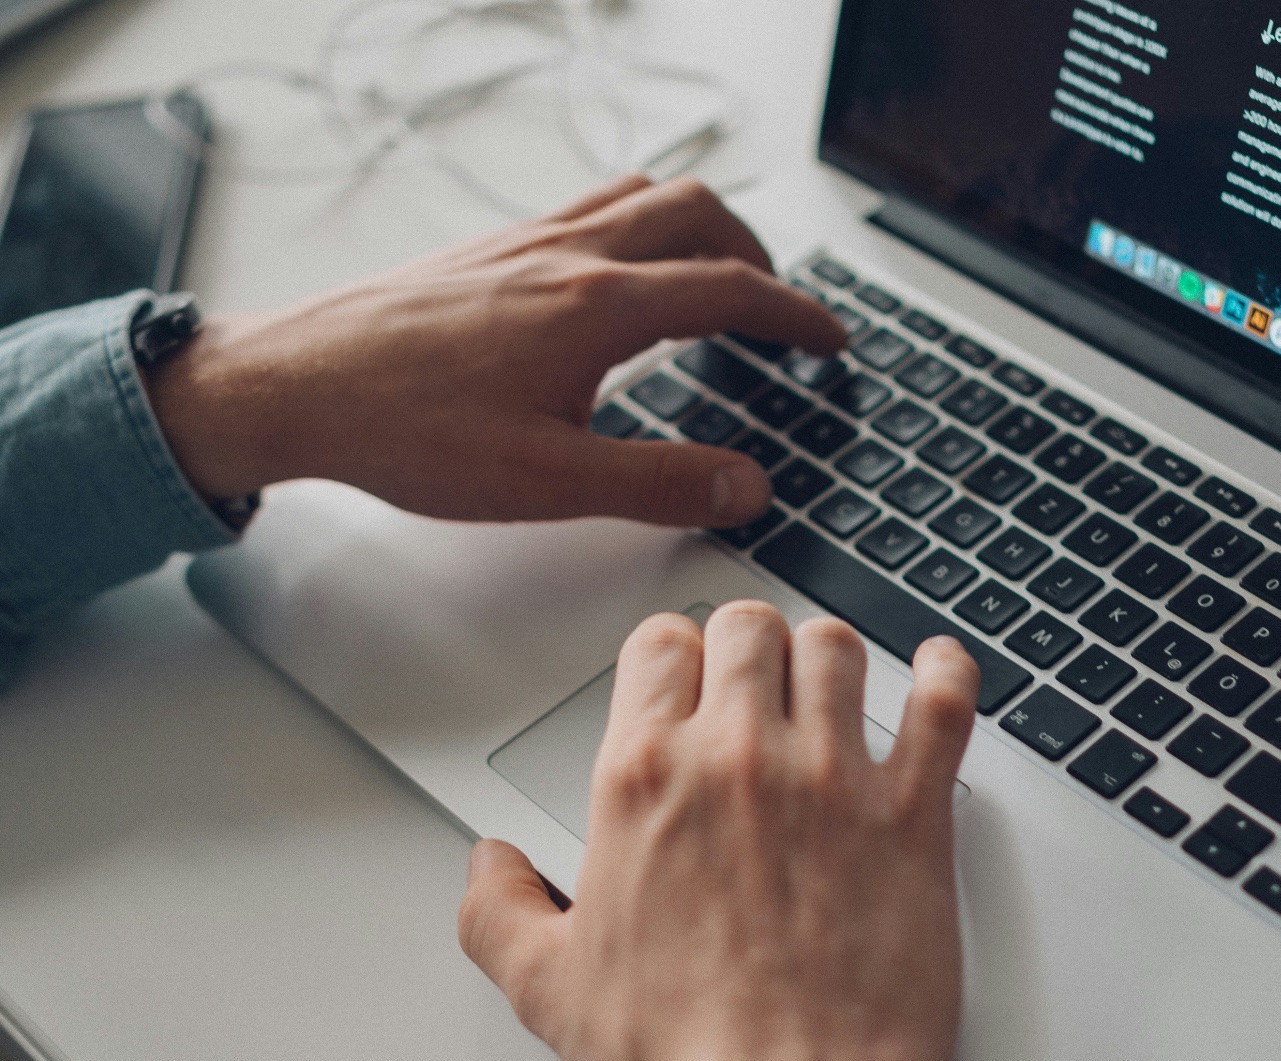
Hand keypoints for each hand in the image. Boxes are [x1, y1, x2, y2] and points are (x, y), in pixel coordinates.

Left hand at [144, 176, 846, 526]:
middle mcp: (568, 254)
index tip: (829, 340)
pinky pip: (590, 205)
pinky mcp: (490, 248)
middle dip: (758, 253)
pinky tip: (620, 276)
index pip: (730, 289)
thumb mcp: (548, 481)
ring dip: (701, 226)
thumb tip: (745, 487)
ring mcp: (527, 241)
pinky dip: (639, 223)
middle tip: (779, 307)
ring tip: (718, 275)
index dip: (796, 314)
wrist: (293, 386)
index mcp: (597, 307)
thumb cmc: (404, 430)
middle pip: (698, 213)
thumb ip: (660, 483)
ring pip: (643, 195)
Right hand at [458, 603, 979, 1060]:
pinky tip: (934, 670)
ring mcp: (833, 777)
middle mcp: (740, 759)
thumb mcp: (551, 988)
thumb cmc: (689, 1056)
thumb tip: (490, 868)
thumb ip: (501, 911)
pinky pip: (943, 703)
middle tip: (753, 678)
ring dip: (829, 657)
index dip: (672, 655)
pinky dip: (945, 673)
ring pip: (836, 648)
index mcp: (648, 780)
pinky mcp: (913, 811)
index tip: (682, 674)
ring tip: (828, 682)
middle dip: (747, 645)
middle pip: (748, 629)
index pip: (659, 646)